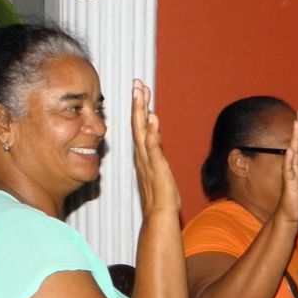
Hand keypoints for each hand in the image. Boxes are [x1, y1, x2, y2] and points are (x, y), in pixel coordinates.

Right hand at [131, 79, 179, 218]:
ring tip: (140, 93)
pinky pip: (153, 148)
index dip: (139, 107)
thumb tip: (154, 132)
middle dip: (137, 102)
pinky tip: (153, 120)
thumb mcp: (158, 168)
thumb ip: (155, 151)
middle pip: (138, 123)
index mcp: (143, 154)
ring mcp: (147, 160)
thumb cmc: (160, 195)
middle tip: (137, 83)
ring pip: (142, 131)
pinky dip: (152, 134)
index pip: (140, 126)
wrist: (159, 215)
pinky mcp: (156, 168)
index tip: (140, 90)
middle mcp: (142, 154)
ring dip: (141, 112)